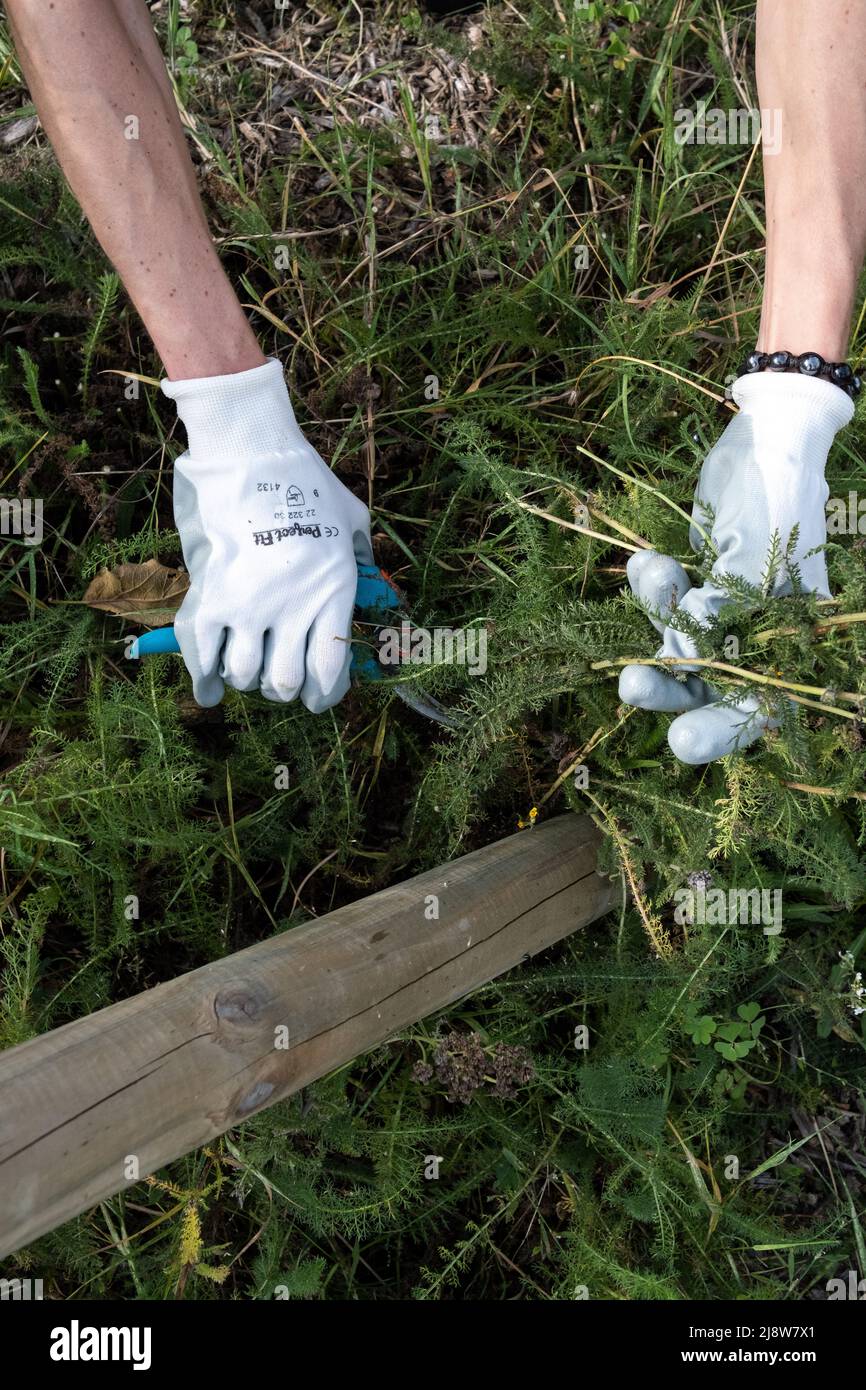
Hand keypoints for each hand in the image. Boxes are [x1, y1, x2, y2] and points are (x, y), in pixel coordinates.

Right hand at [162, 358, 372, 708]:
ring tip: (244, 669)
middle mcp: (295, 606)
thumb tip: (376, 594)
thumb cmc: (306, 483)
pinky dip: (204, 680)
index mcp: (336, 592)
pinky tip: (208, 691)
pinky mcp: (213, 596)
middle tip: (277, 680)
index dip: (323, 696)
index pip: (330, 671)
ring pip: (245, 674)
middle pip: (284, 682)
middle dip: (282, 688)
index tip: (316, 701)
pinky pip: (204, 655)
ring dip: (244, 678)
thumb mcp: (351, 523)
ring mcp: (251, 604)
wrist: (252, 453)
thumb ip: (360, 561)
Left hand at [618, 372, 853, 763]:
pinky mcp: (699, 588)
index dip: (721, 732)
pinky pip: (666, 607)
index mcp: (793, 641)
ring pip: (678, 649)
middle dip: (668, 689)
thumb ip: (723, 609)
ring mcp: (727, 614)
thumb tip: (689, 652)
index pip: (759, 708)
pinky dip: (651, 589)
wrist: (765, 436)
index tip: (681, 740)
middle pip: (710, 690)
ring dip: (653, 624)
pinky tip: (645, 560)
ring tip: (648, 572)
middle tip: (630, 686)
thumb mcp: (754, 555)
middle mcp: (761, 637)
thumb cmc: (775, 495)